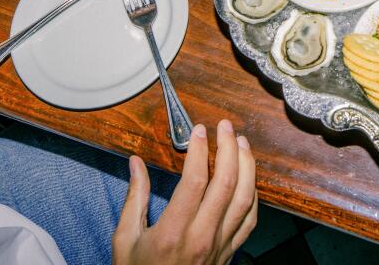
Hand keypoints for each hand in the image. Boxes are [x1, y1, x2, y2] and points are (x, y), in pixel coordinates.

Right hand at [113, 120, 257, 264]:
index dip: (199, 150)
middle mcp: (201, 237)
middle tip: (225, 127)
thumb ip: (134, 199)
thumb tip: (135, 163)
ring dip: (247, 166)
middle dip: (229, 148)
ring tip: (242, 143)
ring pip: (244, 198)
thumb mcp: (125, 240)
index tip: (198, 131)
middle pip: (226, 182)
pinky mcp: (229, 253)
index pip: (196, 180)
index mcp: (173, 232)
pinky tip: (249, 178)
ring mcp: (220, 246)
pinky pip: (249, 220)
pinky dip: (253, 195)